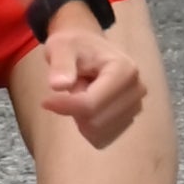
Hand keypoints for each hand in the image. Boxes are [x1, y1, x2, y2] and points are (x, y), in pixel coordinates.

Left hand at [35, 8, 146, 145]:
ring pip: (99, 133)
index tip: (46, 101)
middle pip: (96, 122)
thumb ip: (61, 64)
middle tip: (74, 87)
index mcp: (124, 70)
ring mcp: (136, 106)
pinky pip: (102, 138)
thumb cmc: (74, 46)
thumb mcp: (61, 47)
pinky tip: (89, 106)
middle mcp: (137, 90)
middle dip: (75, 110)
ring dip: (82, 118)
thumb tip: (59, 85)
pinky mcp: (129, 119)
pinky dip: (89, 127)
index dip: (65, 106)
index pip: (91, 104)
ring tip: (84, 93)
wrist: (88, 47)